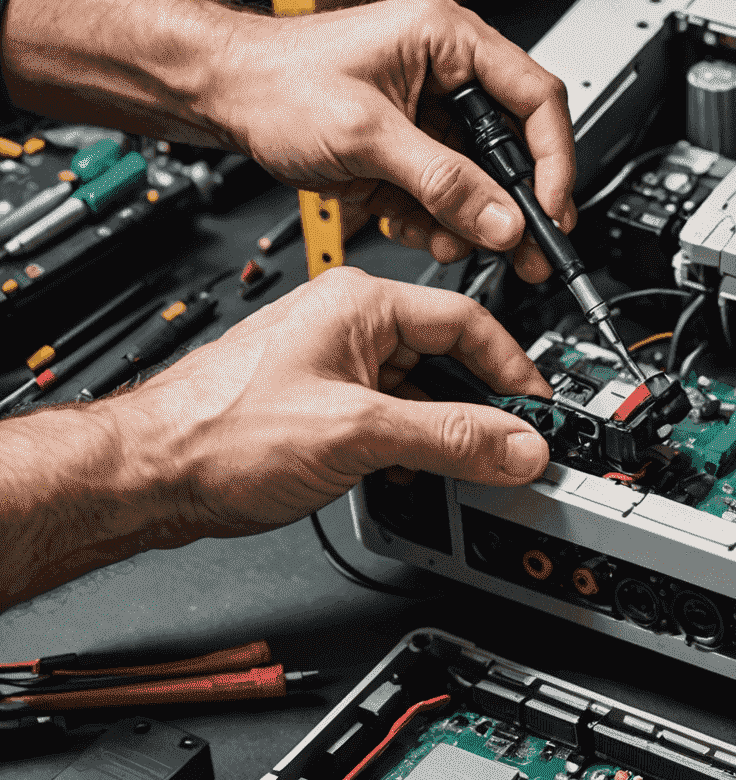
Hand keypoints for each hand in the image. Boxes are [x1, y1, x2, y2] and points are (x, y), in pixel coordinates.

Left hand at [112, 267, 550, 537]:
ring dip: (447, 433)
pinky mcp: (321, 405)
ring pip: (420, 394)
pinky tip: (414, 476)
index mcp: (360, 303)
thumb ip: (452, 438)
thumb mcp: (360, 434)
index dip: (514, 369)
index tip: (541, 412)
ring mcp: (333, 366)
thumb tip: (519, 445)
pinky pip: (390, 418)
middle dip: (483, 409)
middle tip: (514, 448)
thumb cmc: (221, 432)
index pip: (470, 321)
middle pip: (448, 360)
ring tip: (468, 470)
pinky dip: (413, 447)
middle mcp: (348, 325)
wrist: (150, 474)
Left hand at [216, 0, 576, 276]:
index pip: (536, 99)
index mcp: (448, 40)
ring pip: (483, 180)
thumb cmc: (276, 80)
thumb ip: (443, 182)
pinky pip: (449, 195)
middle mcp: (449, 74)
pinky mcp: (413, 150)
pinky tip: (421, 230)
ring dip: (474, 221)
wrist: (224, 95)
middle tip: (529, 252)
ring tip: (456, 242)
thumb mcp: (367, 134)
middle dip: (516, 205)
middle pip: (515, 147)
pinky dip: (440, 222)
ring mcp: (432, 116)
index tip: (548, 211)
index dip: (553, 161)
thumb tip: (503, 220)